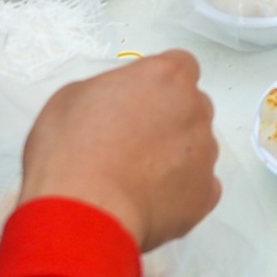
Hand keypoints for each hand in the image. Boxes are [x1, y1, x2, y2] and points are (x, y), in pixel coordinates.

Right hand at [19, 50, 220, 250]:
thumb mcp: (71, 97)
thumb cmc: (73, 155)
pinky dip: (179, 191)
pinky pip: (198, 186)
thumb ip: (108, 90)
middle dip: (167, 118)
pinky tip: (146, 197)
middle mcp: (193, 111)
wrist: (85, 211)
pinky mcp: (204, 194)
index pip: (180, 66)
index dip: (159, 82)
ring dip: (173, 155)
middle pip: (190, 106)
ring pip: (195, 148)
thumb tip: (109, 102)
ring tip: (133, 174)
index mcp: (165, 77)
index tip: (141, 95)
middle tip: (131, 137)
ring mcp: (204, 154)